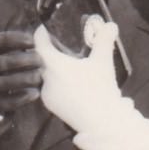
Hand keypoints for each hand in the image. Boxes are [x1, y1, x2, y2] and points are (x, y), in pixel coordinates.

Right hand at [0, 30, 43, 117]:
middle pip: (3, 63)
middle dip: (23, 61)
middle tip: (40, 60)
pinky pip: (7, 101)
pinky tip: (35, 93)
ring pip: (5, 82)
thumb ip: (17, 42)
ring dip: (24, 79)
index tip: (33, 41)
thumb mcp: (0, 50)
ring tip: (39, 76)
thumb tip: (43, 31)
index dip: (16, 40)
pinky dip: (22, 98)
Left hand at [35, 19, 123, 134]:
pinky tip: (69, 82)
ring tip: (66, 64)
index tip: (45, 28)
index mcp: (53, 65)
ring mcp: (45, 94)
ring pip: (44, 74)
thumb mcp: (103, 62)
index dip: (41, 33)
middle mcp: (44, 79)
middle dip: (48, 51)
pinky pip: (48, 88)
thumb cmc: (100, 91)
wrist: (101, 124)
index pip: (38, 43)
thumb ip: (104, 40)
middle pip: (40, 59)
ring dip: (52, 68)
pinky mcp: (50, 106)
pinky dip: (56, 82)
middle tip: (58, 44)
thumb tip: (110, 25)